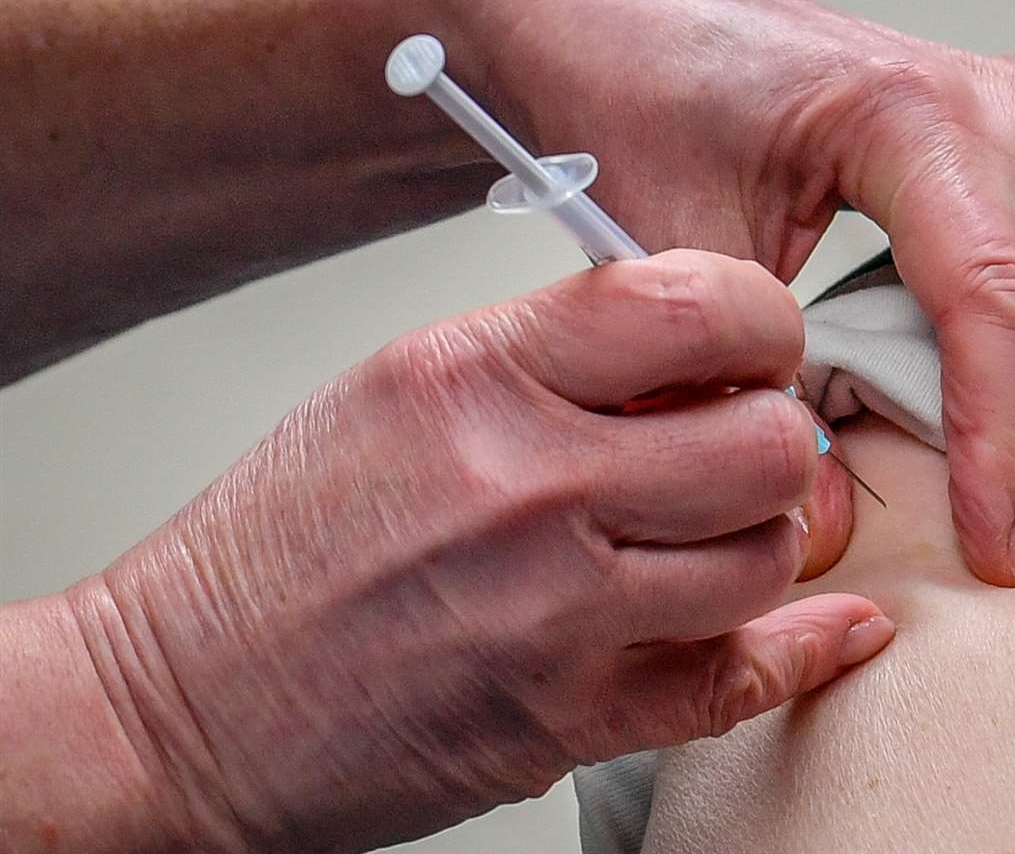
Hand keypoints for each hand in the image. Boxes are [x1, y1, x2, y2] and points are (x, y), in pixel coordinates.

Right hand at [63, 251, 892, 852]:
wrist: (179, 699)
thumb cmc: (286, 540)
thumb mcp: (406, 386)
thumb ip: (561, 356)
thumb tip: (705, 353)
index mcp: (481, 372)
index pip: (702, 304)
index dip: (764, 322)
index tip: (757, 347)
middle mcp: (528, 484)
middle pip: (766, 440)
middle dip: (774, 439)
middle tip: (744, 449)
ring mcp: (556, 611)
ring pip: (771, 556)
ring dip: (766, 544)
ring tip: (718, 536)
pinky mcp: (569, 720)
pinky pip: (744, 677)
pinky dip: (804, 650)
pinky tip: (825, 627)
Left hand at [430, 0, 1014, 584]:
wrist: (585, 8)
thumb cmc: (624, 87)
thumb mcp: (673, 250)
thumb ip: (742, 383)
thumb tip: (825, 514)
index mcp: (902, 116)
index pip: (996, 292)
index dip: (1005, 438)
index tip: (998, 540)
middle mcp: (969, 88)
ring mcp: (981, 87)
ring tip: (1014, 277)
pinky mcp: (970, 106)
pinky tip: (996, 253)